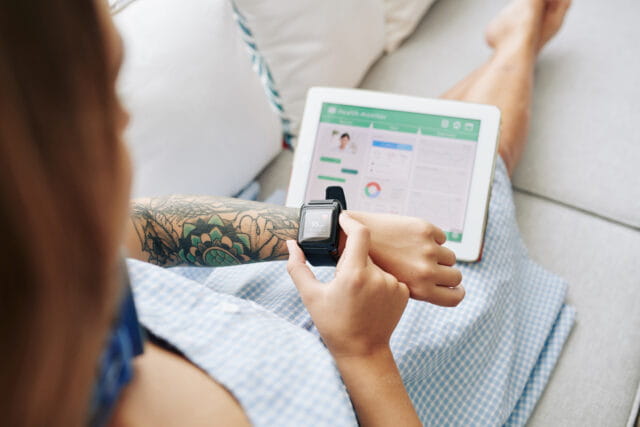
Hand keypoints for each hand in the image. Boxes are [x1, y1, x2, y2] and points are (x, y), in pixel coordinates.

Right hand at [286, 213, 409, 358]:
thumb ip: (298, 267)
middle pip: (364, 251)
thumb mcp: (311, 296)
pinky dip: (379, 281)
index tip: (342, 218)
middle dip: (352, 258)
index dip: (350, 222)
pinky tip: (370, 299)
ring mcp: (394, 284)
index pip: (359, 233)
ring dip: (366, 270)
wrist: (363, 351)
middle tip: (342, 276)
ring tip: (356, 293)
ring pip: (377, 264)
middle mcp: (378, 276)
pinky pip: (389, 276)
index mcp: (354, 274)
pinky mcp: (404, 292)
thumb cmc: (334, 325)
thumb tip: (290, 244)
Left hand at [345, 211, 463, 306]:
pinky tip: (413, 239)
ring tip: (420, 253)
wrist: (352, 237)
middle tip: (436, 268)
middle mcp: (427, 271)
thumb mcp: (394, 287)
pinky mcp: (425, 230)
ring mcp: (428, 249)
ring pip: (450, 256)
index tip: (455, 288)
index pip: (455, 297)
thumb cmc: (370, 265)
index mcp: (420, 289)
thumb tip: (441, 286)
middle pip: (456, 276)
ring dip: (439, 255)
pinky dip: (432, 238)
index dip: (457, 292)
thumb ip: (417, 288)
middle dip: (448, 273)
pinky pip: (441, 237)